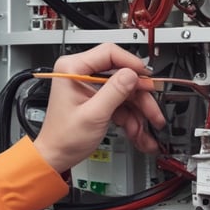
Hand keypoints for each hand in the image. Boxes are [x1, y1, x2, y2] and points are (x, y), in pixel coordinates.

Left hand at [33, 43, 165, 172]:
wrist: (56, 156)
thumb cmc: (63, 137)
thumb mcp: (93, 114)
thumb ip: (114, 92)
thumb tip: (132, 74)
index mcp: (73, 68)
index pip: (109, 53)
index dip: (131, 64)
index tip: (146, 76)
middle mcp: (81, 73)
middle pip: (121, 75)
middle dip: (139, 96)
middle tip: (153, 108)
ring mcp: (91, 87)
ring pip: (125, 91)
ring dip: (138, 110)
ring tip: (147, 128)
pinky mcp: (98, 98)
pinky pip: (121, 103)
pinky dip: (131, 117)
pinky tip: (138, 132)